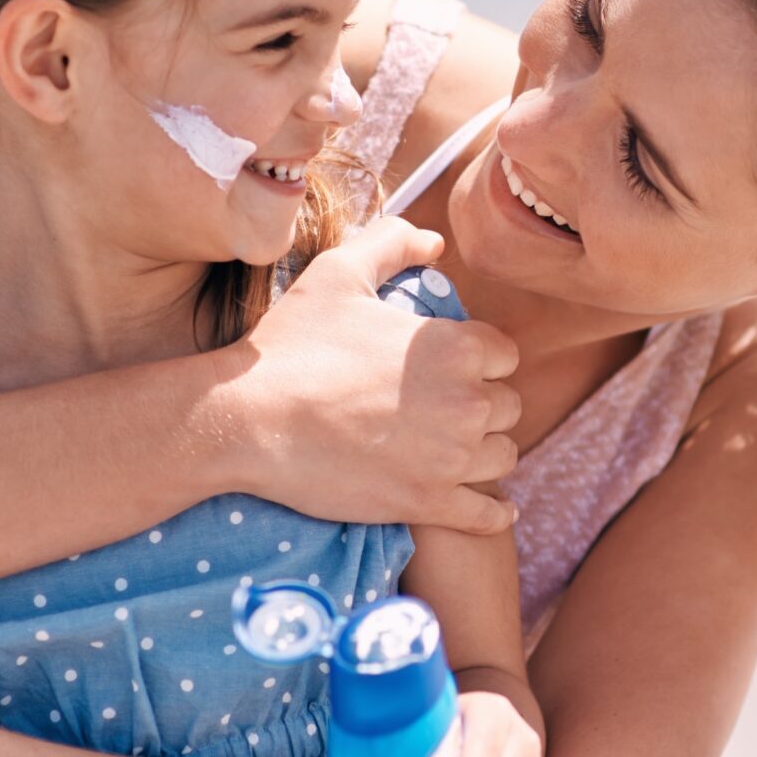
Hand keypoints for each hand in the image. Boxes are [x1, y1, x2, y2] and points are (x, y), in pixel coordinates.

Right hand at [234, 217, 521, 534]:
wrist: (248, 420)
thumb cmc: (291, 343)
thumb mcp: (339, 273)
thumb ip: (391, 243)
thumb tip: (434, 240)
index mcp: (457, 347)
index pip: (505, 356)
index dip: (482, 360)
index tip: (453, 369)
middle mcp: (467, 403)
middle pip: (508, 406)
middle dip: (483, 406)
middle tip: (447, 409)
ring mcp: (452, 459)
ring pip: (503, 457)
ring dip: (485, 453)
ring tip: (459, 451)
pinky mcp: (429, 503)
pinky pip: (488, 517)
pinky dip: (494, 515)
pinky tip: (494, 511)